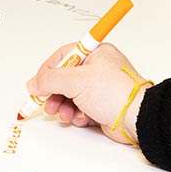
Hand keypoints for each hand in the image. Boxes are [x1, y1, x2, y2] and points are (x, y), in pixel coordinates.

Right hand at [27, 42, 149, 143]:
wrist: (136, 118)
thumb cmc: (115, 92)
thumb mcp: (76, 81)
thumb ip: (51, 79)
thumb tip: (34, 82)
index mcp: (96, 53)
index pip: (64, 56)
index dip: (48, 70)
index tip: (37, 84)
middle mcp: (99, 68)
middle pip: (65, 78)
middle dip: (54, 93)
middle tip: (47, 104)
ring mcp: (100, 88)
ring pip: (71, 95)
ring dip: (64, 106)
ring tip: (65, 114)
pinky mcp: (102, 105)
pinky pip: (81, 108)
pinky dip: (77, 114)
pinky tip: (81, 118)